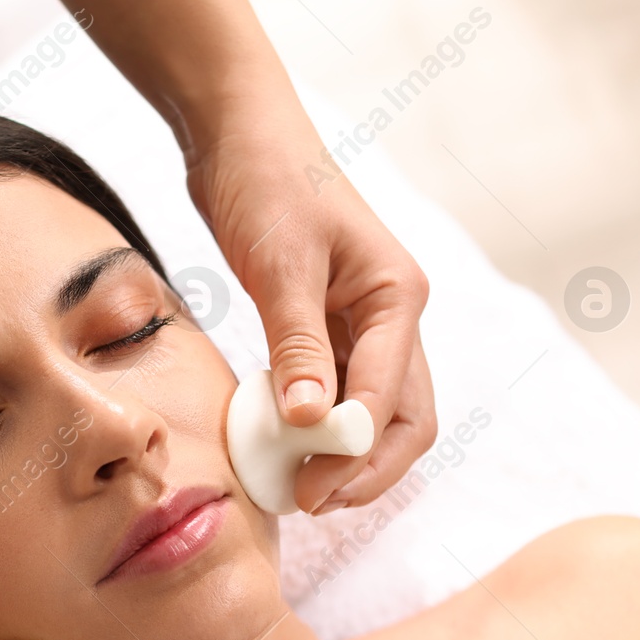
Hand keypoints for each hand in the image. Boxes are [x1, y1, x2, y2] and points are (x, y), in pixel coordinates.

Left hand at [184, 102, 437, 515]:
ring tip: (294, 487)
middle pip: (401, 418)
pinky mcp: (327, 325)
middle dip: (363, 469)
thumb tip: (314, 423)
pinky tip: (280, 447)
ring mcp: (363, 322)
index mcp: (399, 297)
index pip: (391, 399)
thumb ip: (298, 346)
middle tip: (309, 502)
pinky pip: (336, 391)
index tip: (308, 491)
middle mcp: (393, 315)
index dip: (353, 456)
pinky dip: (316, 425)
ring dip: (342, 455)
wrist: (238, 136)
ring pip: (373, 411)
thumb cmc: (267, 185)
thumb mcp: (281, 268)